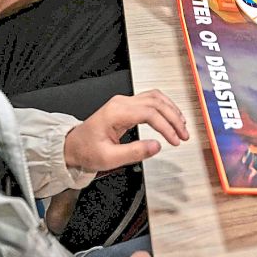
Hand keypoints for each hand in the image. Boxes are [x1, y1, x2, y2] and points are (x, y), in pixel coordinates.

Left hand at [63, 90, 189, 172]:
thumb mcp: (109, 158)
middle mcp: (121, 103)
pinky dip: (164, 107)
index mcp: (116, 112)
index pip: (150, 113)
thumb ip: (134, 152)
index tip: (175, 140)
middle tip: (183, 135)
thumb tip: (157, 146)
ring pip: (155, 97)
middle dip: (173, 118)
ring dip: (171, 110)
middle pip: (156, 102)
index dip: (166, 127)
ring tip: (182, 125)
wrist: (73, 146)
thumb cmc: (86, 151)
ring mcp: (124, 102)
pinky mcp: (127, 106)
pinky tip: (171, 117)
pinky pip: (150, 100)